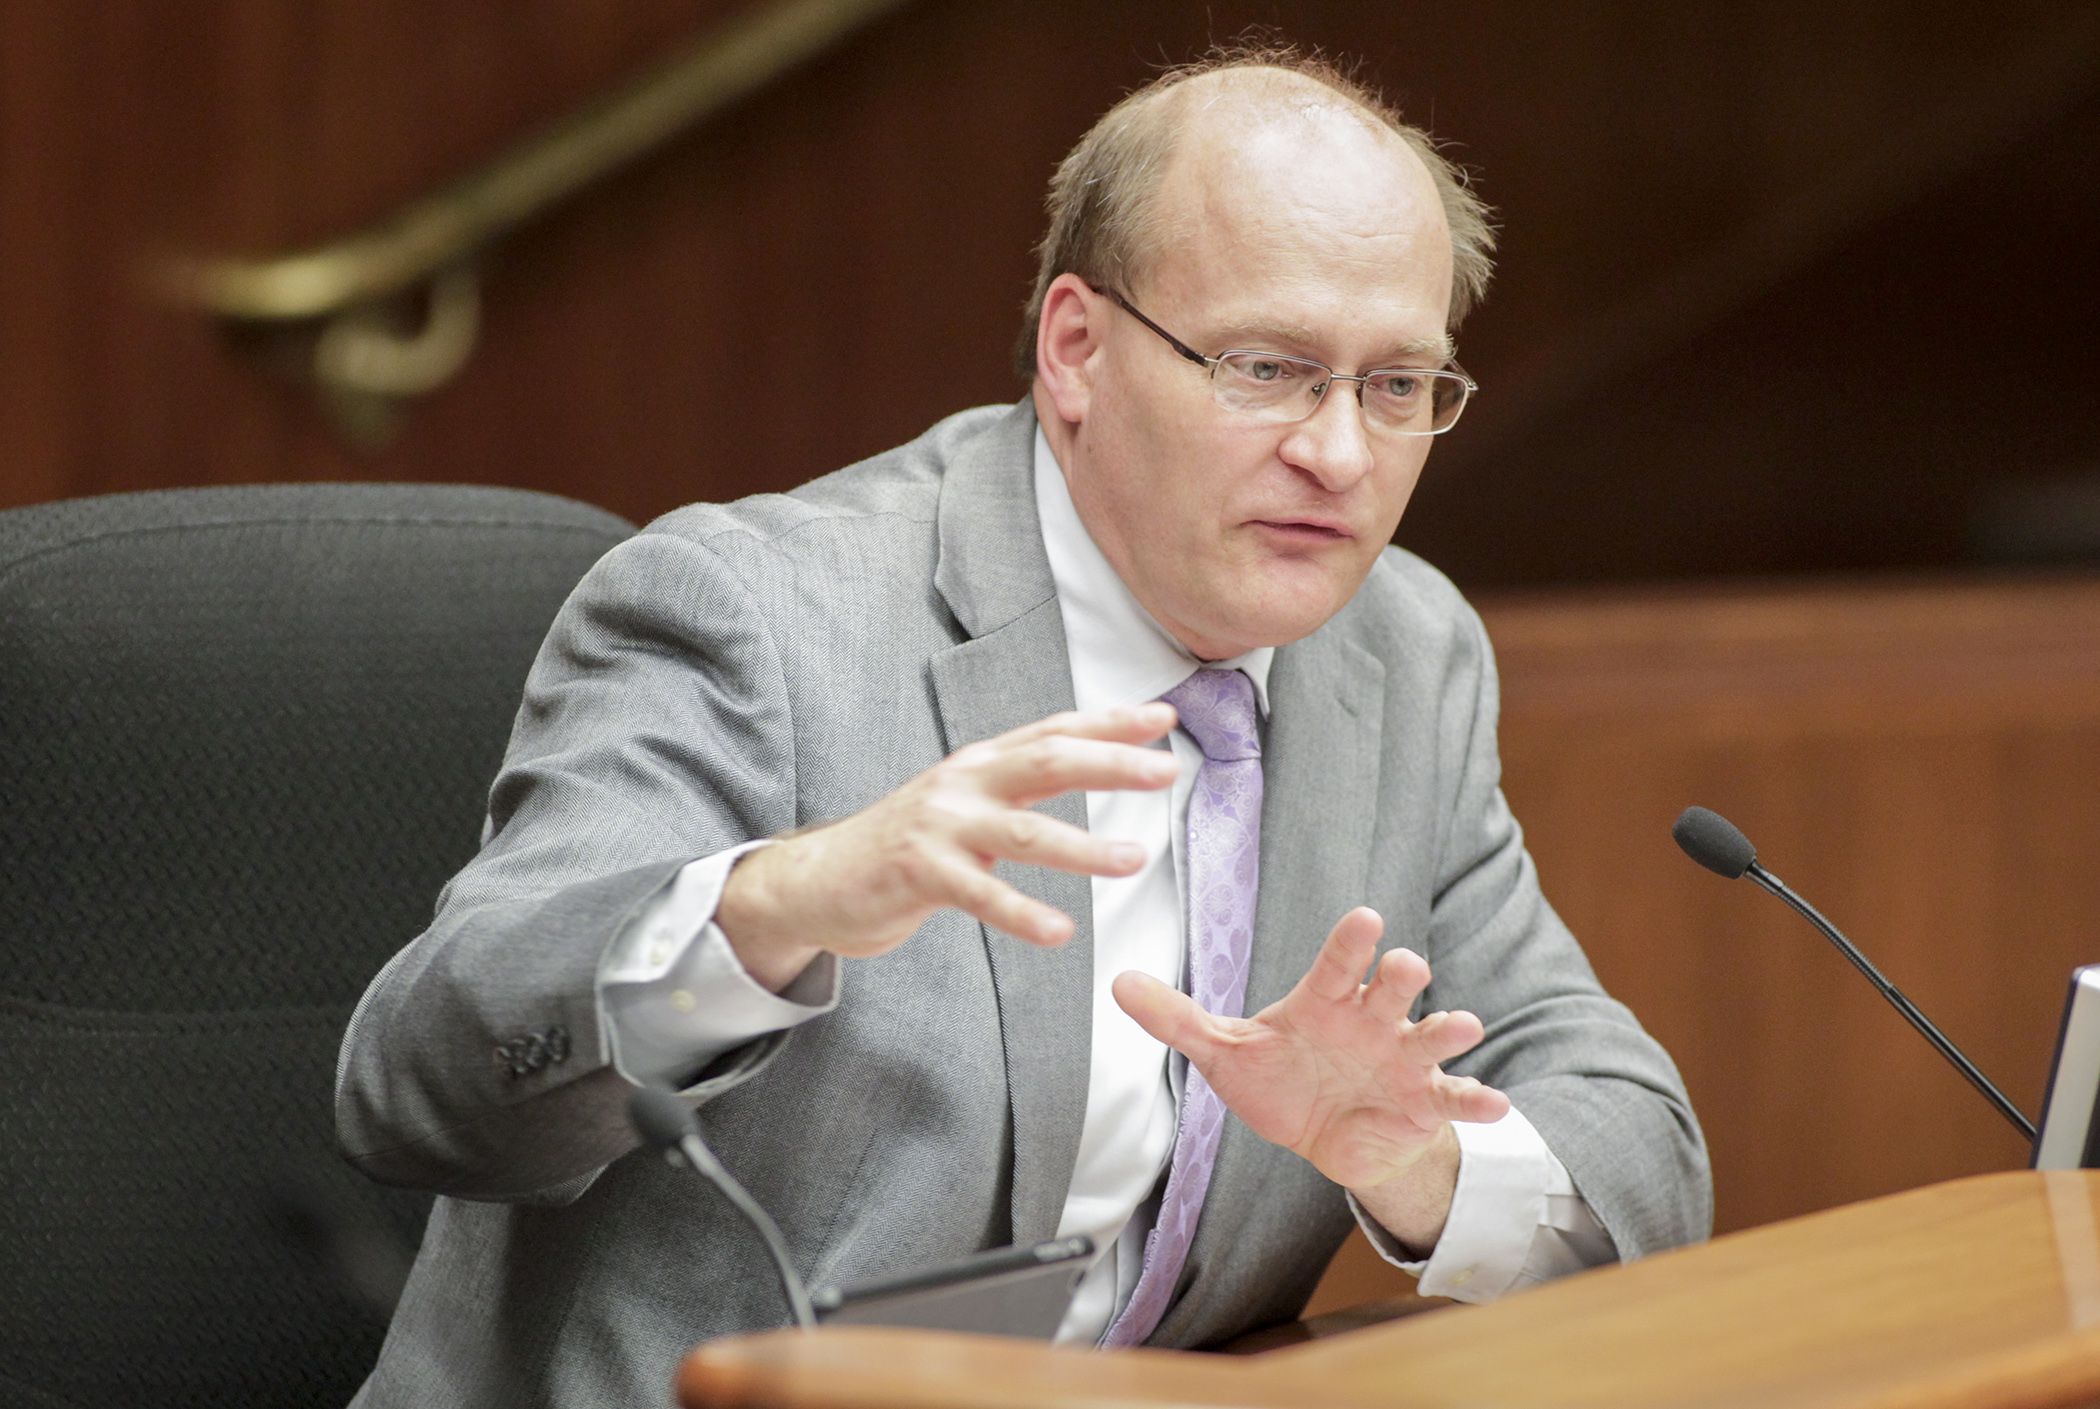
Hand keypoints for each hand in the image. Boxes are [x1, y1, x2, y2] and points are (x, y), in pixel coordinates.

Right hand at [717, 704, 1178, 989]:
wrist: (817, 879)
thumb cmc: (904, 846)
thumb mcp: (962, 802)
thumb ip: (1015, 785)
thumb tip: (1088, 764)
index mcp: (980, 764)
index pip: (1053, 731)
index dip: (1109, 723)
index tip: (1164, 717)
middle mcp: (963, 784)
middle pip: (1047, 763)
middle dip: (1111, 764)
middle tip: (1167, 771)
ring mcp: (940, 827)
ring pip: (1024, 833)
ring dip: (1083, 846)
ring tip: (1133, 859)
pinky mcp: (918, 873)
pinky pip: (980, 896)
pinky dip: (1022, 915)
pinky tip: (1060, 932)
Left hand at [1113, 907, 1508, 1241]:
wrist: (1330, 1137)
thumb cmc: (1284, 1080)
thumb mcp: (1226, 1053)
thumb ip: (1178, 1019)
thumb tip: (1117, 983)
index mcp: (1325, 1002)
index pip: (1336, 965)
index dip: (1350, 943)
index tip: (1365, 917)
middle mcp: (1370, 1020)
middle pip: (1391, 987)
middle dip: (1399, 974)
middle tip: (1405, 966)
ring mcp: (1402, 1059)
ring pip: (1431, 1033)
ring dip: (1448, 1027)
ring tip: (1463, 1024)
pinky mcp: (1424, 1102)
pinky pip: (1454, 1096)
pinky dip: (1478, 1099)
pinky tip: (1497, 1104)